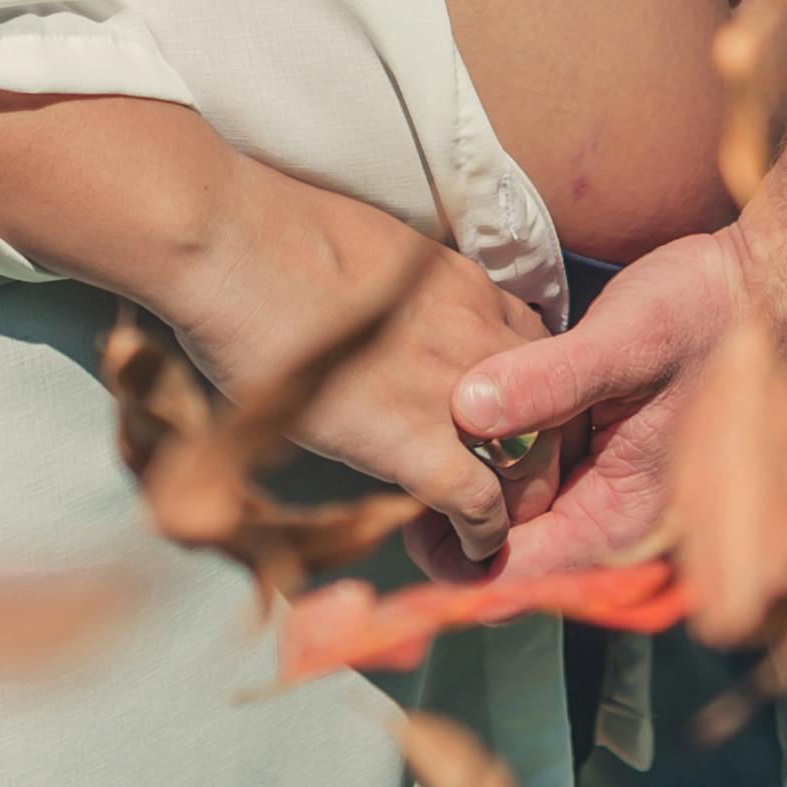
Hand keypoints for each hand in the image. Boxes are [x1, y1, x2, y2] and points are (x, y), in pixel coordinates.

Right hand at [171, 161, 550, 548]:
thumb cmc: (272, 235)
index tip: (502, 423)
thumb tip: (384, 322)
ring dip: (517, 500)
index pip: (535, 349)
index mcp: (464, 287)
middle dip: (539, 452)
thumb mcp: (368, 254)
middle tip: (505, 482)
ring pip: (531, 460)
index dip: (528, 394)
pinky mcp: (411, 440)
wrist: (231, 245)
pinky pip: (479, 504)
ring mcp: (451, 390)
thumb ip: (403, 297)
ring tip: (489, 525)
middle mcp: (476, 335)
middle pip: (555, 408)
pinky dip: (482, 536)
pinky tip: (468, 551)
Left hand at [441, 226, 754, 581]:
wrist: (760, 290)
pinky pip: (539, 483)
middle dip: (456, 527)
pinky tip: (466, 421)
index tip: (406, 514)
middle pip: (517, 556)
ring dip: (474, 492)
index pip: (525, 573)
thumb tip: (466, 408)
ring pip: (523, 520)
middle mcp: (619, 522)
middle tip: (398, 470)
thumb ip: (549, 378)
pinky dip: (500, 463)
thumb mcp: (625, 340)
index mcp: (627, 517)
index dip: (458, 558)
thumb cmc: (706, 315)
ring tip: (419, 446)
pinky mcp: (603, 462)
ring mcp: (612, 494)